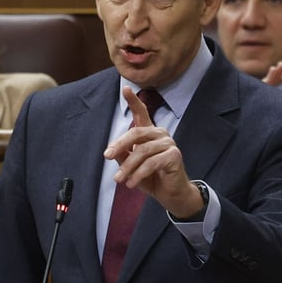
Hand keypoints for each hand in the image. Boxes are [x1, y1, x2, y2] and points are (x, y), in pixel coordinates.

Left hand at [103, 86, 204, 218]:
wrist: (171, 194)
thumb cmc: (151, 178)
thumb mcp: (131, 166)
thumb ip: (122, 155)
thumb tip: (112, 151)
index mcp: (150, 133)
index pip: (142, 113)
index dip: (133, 100)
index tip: (125, 88)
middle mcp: (160, 134)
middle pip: (135, 133)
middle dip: (119, 145)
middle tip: (107, 157)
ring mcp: (169, 144)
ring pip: (142, 151)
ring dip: (127, 167)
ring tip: (119, 180)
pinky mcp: (174, 156)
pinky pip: (151, 163)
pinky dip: (138, 174)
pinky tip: (131, 184)